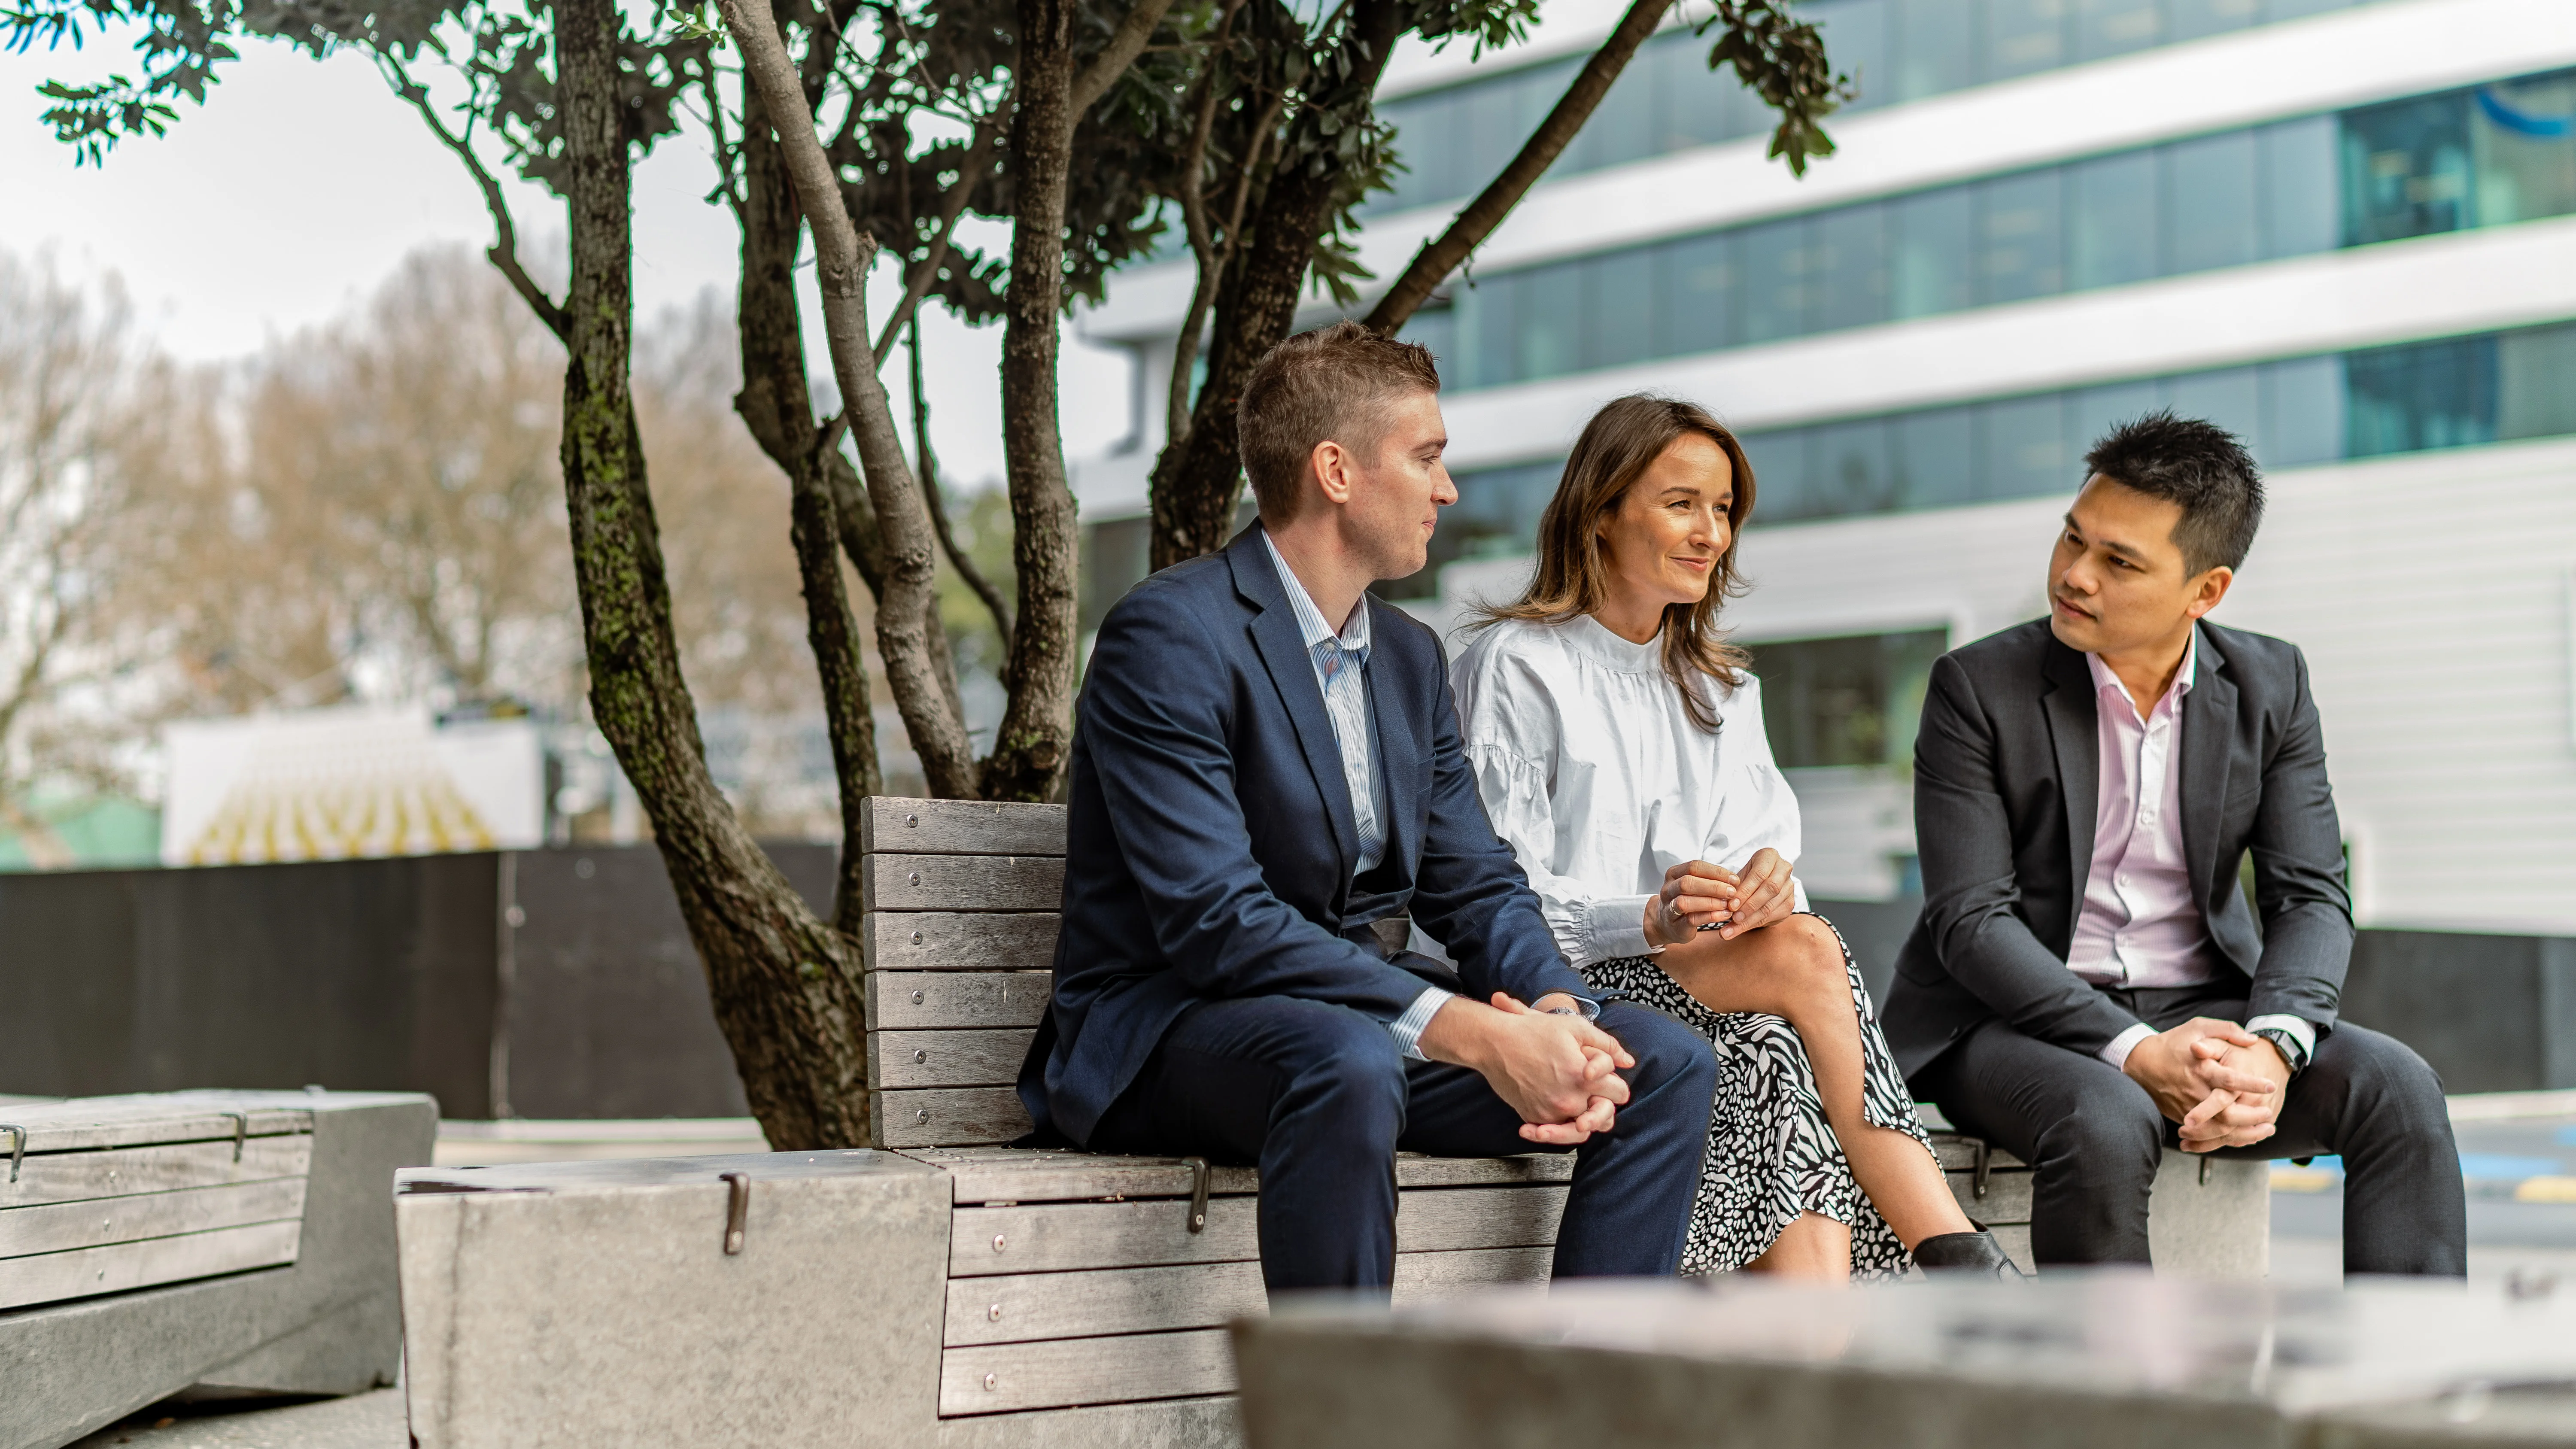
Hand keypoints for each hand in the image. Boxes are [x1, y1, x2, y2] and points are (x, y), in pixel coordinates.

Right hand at [1416, 993, 1634, 1144]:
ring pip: (1581, 1132)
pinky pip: (1554, 1131)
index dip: (1617, 1086)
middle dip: (1604, 1108)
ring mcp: (1551, 1112)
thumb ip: (1607, 1045)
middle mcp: (1570, 1100)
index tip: (1609, 1082)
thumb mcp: (1576, 1028)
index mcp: (1585, 1078)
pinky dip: (1557, 1126)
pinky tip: (1554, 1119)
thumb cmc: (1533, 1031)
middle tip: (1597, 1099)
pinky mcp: (1534, 1118)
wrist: (1494, 1043)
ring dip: (1584, 1123)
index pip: (1620, 1093)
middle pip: (1605, 1118)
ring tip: (1581, 1117)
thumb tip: (1628, 1061)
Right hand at [1646, 860, 1738, 946]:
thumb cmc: (1685, 900)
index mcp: (1674, 874)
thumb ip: (1709, 880)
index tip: (1734, 879)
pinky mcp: (1675, 925)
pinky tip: (1724, 915)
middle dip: (1713, 887)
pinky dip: (1710, 916)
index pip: (1694, 867)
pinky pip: (1691, 919)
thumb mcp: (1693, 885)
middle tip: (1732, 892)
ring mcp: (1668, 908)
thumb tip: (1733, 880)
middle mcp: (1668, 889)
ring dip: (1710, 902)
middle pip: (1688, 882)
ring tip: (1728, 905)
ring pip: (1685, 902)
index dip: (1716, 872)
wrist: (1666, 924)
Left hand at [1710, 848, 1795, 940]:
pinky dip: (1754, 924)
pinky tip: (1740, 929)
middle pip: (1769, 890)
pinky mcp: (1790, 903)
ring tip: (1731, 930)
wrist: (1764, 878)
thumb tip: (1726, 905)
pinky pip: (1772, 916)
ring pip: (1770, 906)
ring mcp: (1789, 887)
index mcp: (1770, 856)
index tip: (1731, 906)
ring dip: (1749, 920)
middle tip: (1733, 919)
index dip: (1745, 892)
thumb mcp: (1740, 874)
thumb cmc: (1748, 875)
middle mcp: (1784, 869)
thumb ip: (1734, 887)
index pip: (1759, 875)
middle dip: (1749, 907)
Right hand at [2121, 1018, 2282, 1148]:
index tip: (2270, 1084)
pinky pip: (2207, 1133)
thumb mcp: (2198, 1026)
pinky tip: (2245, 1135)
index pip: (2229, 1079)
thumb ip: (2226, 1030)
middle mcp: (2196, 1089)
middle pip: (2226, 1112)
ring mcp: (2189, 1106)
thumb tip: (2252, 1039)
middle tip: (2267, 1112)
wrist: (2141, 1062)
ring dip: (2245, 1132)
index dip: (2251, 1083)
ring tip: (2266, 1128)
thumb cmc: (2173, 1042)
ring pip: (2219, 1128)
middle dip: (2251, 1116)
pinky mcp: (2183, 1116)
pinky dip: (2228, 1137)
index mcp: (2201, 1067)